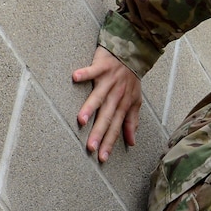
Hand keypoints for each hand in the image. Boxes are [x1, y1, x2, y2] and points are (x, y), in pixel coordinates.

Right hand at [72, 46, 141, 162]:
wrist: (132, 53)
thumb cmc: (131, 79)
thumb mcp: (135, 101)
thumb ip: (131, 121)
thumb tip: (132, 142)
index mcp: (123, 104)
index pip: (116, 127)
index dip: (110, 142)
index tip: (102, 158)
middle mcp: (116, 95)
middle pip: (106, 116)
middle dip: (99, 132)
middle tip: (90, 147)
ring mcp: (109, 81)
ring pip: (99, 96)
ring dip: (90, 107)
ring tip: (81, 120)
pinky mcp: (102, 66)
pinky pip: (92, 70)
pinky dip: (85, 73)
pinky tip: (75, 77)